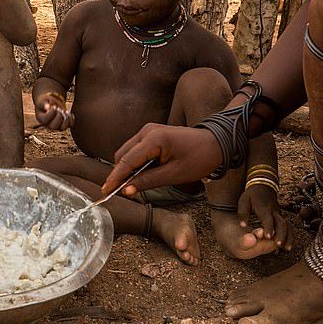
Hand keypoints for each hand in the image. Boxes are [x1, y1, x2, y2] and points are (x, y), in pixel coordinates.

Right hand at [35, 94, 73, 130]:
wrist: (51, 104)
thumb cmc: (46, 102)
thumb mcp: (43, 101)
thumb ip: (43, 104)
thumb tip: (48, 107)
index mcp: (41, 119)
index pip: (45, 120)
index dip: (51, 113)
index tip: (54, 107)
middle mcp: (48, 125)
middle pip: (54, 126)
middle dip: (58, 117)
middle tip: (59, 109)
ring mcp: (57, 126)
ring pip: (63, 128)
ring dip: (66, 119)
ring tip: (65, 111)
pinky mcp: (64, 124)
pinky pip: (70, 125)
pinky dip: (71, 119)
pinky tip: (68, 112)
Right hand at [103, 124, 222, 197]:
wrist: (216, 142)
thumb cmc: (200, 158)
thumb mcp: (174, 174)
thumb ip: (148, 181)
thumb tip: (126, 190)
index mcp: (153, 139)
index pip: (127, 161)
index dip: (115, 178)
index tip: (105, 191)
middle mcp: (147, 131)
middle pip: (122, 155)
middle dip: (119, 174)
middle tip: (120, 192)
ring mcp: (148, 130)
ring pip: (127, 152)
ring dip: (127, 169)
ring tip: (132, 185)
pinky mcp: (151, 134)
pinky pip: (135, 150)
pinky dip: (134, 163)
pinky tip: (141, 175)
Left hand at [237, 184, 290, 249]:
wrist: (264, 186)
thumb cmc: (251, 196)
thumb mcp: (244, 201)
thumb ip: (242, 213)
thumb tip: (242, 226)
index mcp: (263, 207)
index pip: (267, 218)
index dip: (268, 227)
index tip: (268, 237)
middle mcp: (274, 211)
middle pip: (281, 222)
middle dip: (280, 234)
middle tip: (278, 245)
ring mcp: (279, 214)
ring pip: (287, 225)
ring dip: (288, 237)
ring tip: (286, 249)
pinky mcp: (281, 217)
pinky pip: (288, 226)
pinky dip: (290, 236)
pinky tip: (288, 246)